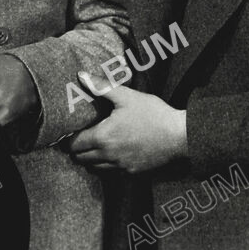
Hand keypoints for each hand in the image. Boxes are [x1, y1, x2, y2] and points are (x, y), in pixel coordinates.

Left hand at [67, 75, 186, 172]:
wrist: (179, 136)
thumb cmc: (152, 113)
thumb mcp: (126, 96)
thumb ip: (101, 87)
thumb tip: (81, 75)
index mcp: (102, 137)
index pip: (74, 145)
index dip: (69, 139)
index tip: (70, 133)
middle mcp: (108, 156)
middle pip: (81, 159)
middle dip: (77, 150)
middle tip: (79, 139)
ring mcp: (120, 167)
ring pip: (94, 168)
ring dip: (90, 159)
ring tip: (93, 147)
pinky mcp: (132, 173)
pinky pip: (111, 174)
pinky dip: (106, 166)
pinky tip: (111, 155)